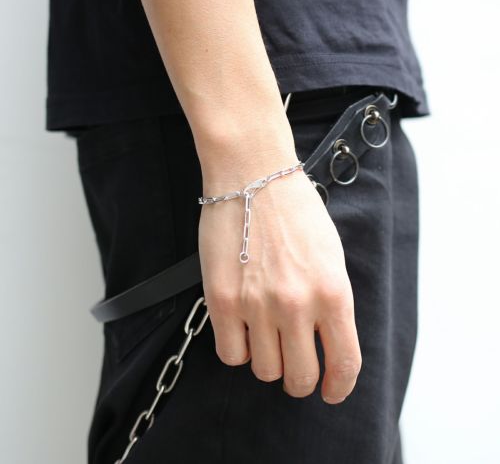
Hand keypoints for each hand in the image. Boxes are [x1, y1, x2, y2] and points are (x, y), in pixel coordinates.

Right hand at [198, 157, 361, 403]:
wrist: (253, 175)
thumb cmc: (295, 209)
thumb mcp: (331, 255)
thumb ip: (332, 301)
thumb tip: (325, 339)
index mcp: (334, 293)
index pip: (345, 364)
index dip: (339, 387)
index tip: (331, 392)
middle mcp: (298, 305)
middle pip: (300, 378)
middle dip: (300, 380)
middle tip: (294, 367)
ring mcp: (258, 305)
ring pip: (265, 371)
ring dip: (267, 360)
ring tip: (264, 335)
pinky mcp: (223, 300)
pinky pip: (231, 354)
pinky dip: (238, 349)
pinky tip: (242, 329)